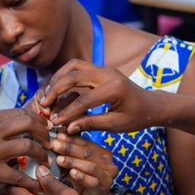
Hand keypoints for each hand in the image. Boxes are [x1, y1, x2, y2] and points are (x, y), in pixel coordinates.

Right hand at [0, 109, 50, 194]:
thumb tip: (16, 123)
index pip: (20, 112)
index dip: (38, 119)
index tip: (45, 127)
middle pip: (28, 123)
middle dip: (44, 132)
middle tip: (49, 142)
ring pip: (28, 146)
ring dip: (42, 154)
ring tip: (45, 161)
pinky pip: (19, 175)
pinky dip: (31, 181)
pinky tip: (35, 184)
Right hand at [37, 60, 163, 134]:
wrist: (150, 104)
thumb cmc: (137, 117)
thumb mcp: (116, 125)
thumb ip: (91, 124)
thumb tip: (68, 128)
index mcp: (114, 88)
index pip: (84, 100)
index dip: (67, 112)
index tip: (54, 122)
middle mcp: (108, 73)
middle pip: (74, 75)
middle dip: (56, 89)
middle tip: (44, 104)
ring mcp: (104, 69)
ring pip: (73, 66)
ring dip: (58, 78)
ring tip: (47, 95)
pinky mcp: (100, 70)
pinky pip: (77, 67)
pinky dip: (64, 76)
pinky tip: (56, 89)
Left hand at [52, 133, 116, 194]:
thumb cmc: (82, 183)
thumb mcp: (74, 165)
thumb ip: (69, 152)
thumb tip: (56, 137)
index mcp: (102, 153)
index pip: (85, 142)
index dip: (71, 138)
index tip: (57, 135)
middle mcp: (108, 162)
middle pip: (87, 152)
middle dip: (69, 147)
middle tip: (54, 145)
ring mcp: (108, 176)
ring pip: (90, 165)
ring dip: (73, 161)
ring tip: (59, 159)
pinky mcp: (104, 188)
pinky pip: (92, 181)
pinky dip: (81, 176)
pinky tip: (71, 173)